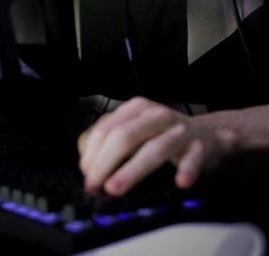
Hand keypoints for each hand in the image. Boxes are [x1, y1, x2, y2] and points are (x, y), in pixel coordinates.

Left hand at [77, 97, 237, 194]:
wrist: (210, 134)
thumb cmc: (164, 134)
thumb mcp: (136, 129)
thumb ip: (110, 139)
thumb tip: (87, 162)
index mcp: (136, 108)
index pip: (106, 129)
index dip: (92, 153)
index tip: (85, 175)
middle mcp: (156, 115)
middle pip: (124, 137)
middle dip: (104, 163)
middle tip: (94, 186)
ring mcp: (180, 130)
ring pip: (153, 149)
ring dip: (131, 171)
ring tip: (115, 188)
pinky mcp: (201, 146)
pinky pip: (194, 159)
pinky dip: (188, 170)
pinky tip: (181, 182)